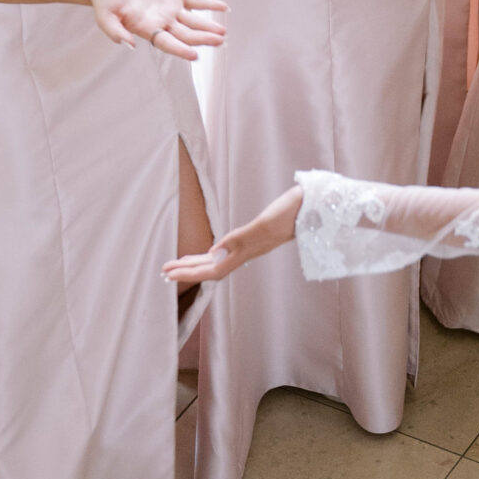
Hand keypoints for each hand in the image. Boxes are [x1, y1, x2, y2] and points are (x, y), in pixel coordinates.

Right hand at [90, 0, 228, 59]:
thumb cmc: (105, 1)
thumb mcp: (104, 17)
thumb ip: (115, 31)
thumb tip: (128, 45)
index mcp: (147, 30)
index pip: (168, 44)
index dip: (181, 50)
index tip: (195, 55)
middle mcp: (162, 23)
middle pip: (187, 35)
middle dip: (203, 39)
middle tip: (220, 42)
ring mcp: (171, 9)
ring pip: (194, 21)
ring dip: (209, 26)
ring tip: (223, 32)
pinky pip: (196, 1)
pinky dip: (210, 4)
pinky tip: (224, 8)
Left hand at [164, 184, 302, 285]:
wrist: (315, 205)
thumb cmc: (292, 210)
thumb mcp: (266, 223)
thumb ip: (241, 239)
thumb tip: (214, 253)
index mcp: (247, 251)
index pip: (213, 269)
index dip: (190, 273)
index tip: (169, 274)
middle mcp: (247, 252)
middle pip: (212, 268)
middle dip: (187, 271)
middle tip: (163, 272)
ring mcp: (252, 246)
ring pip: (218, 261)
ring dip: (196, 264)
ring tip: (177, 265)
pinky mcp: (255, 237)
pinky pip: (227, 252)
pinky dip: (211, 254)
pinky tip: (207, 254)